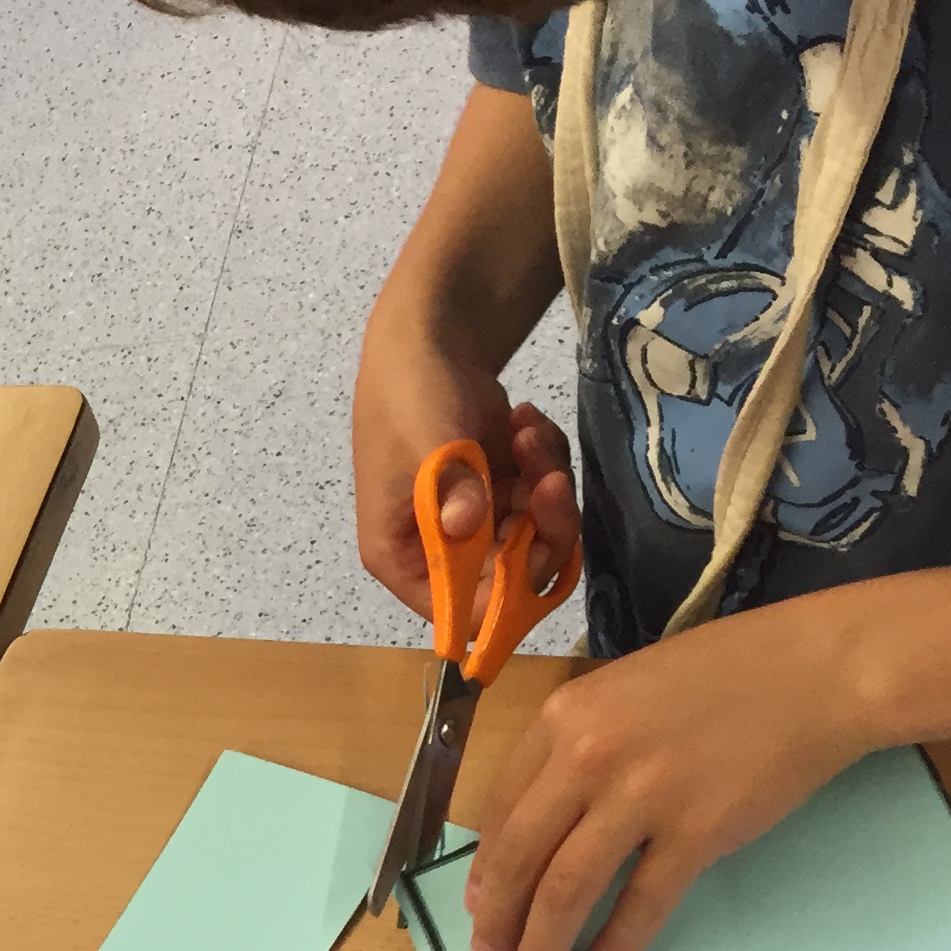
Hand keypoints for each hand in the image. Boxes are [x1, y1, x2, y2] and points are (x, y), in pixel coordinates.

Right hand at [353, 324, 577, 617]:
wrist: (430, 340)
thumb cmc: (411, 397)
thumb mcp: (430, 442)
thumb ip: (453, 487)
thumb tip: (465, 524)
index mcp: (401, 557)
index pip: (456, 610)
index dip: (503, 594)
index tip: (535, 547)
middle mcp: (439, 552)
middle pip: (511, 576)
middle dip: (540, 526)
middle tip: (548, 477)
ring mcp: (475, 522)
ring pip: (537, 535)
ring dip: (545, 482)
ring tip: (525, 432)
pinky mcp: (502, 493)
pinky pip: (544, 500)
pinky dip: (545, 462)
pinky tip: (523, 424)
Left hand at [464, 601, 873, 950]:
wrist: (817, 672)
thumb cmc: (724, 676)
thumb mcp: (623, 692)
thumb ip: (577, 749)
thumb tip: (540, 825)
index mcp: (563, 718)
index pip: (502, 811)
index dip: (486, 870)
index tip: (481, 908)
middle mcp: (589, 756)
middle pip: (522, 857)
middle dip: (499, 920)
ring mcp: (642, 795)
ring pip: (567, 889)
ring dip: (542, 945)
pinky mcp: (697, 832)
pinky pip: (641, 904)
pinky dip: (614, 946)